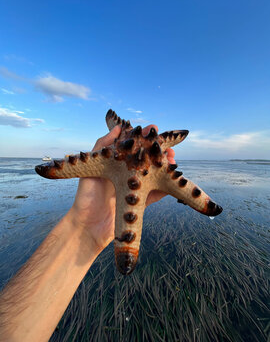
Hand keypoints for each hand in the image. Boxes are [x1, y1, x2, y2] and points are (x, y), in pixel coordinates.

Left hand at [69, 124, 175, 252]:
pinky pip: (156, 195)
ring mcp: (134, 190)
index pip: (132, 148)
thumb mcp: (91, 167)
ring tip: (173, 161)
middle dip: (158, 153)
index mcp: (115, 166)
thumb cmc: (86, 196)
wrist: (87, 227)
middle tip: (169, 148)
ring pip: (153, 177)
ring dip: (165, 169)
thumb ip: (102, 146)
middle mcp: (126, 176)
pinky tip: (174, 180)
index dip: (143, 139)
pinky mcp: (140, 205)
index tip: (155, 129)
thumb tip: (119, 127)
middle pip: (146, 162)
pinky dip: (166, 188)